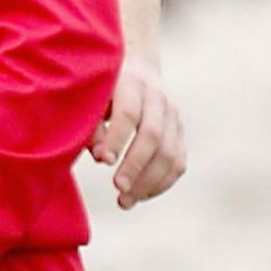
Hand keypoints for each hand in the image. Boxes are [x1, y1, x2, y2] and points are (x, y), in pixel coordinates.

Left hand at [89, 54, 185, 207]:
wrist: (135, 68)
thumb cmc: (101, 89)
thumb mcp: (91, 98)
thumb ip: (91, 125)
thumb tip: (102, 157)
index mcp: (130, 83)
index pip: (128, 113)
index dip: (117, 138)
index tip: (104, 161)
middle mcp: (157, 98)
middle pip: (152, 135)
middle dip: (135, 165)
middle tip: (117, 188)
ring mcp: (172, 116)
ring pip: (169, 152)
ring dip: (148, 182)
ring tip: (124, 202)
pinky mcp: (180, 132)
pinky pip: (178, 162)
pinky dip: (162, 183)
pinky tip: (140, 196)